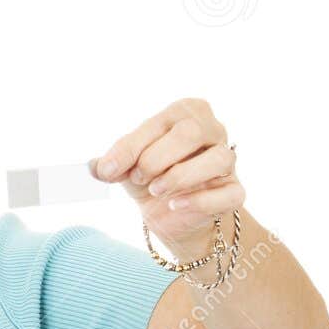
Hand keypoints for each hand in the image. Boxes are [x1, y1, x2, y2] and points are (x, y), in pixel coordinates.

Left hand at [91, 96, 244, 252]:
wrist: (170, 216)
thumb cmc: (151, 178)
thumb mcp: (126, 168)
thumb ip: (111, 164)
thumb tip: (93, 166)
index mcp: (185, 113)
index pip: (159, 123)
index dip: (129, 148)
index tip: (106, 171)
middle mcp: (212, 130)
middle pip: (190, 132)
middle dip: (156, 157)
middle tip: (139, 177)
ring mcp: (228, 161)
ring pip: (219, 158)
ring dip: (180, 176)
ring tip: (156, 190)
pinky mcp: (234, 192)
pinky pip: (230, 193)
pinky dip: (200, 201)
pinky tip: (175, 205)